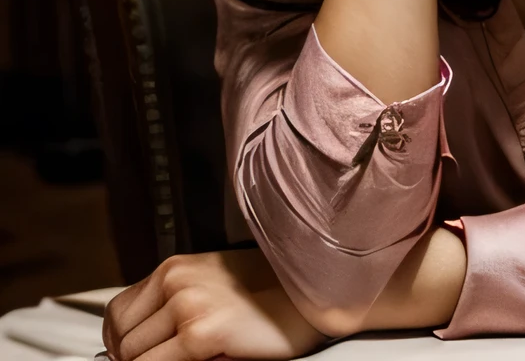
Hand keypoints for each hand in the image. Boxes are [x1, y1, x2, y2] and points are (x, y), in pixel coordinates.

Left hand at [102, 249, 325, 360]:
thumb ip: (174, 301)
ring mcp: (187, 307)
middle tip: (165, 358)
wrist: (312, 292)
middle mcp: (176, 281)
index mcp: (175, 267)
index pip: (117, 313)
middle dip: (134, 359)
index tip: (135, 356)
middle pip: (121, 338)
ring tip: (184, 357)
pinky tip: (200, 359)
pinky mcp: (200, 335)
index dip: (120, 343)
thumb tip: (135, 341)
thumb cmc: (270, 291)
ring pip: (133, 356)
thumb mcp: (212, 283)